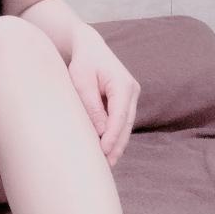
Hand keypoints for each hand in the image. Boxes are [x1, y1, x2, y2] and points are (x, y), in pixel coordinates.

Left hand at [67, 26, 140, 167]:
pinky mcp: (125, 101)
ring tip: (105, 163)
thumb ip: (91, 106)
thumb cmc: (83, 63)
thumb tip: (101, 132)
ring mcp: (131, 96)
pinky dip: (115, 135)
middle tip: (105, 166)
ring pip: (126, 125)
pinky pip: (121, 121)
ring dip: (117, 144)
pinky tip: (106, 150)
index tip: (104, 152)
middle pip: (126, 124)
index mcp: (123, 84)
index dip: (113, 136)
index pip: (120, 116)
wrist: (90, 47)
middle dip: (117, 146)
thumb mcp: (82, 82)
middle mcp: (132, 91)